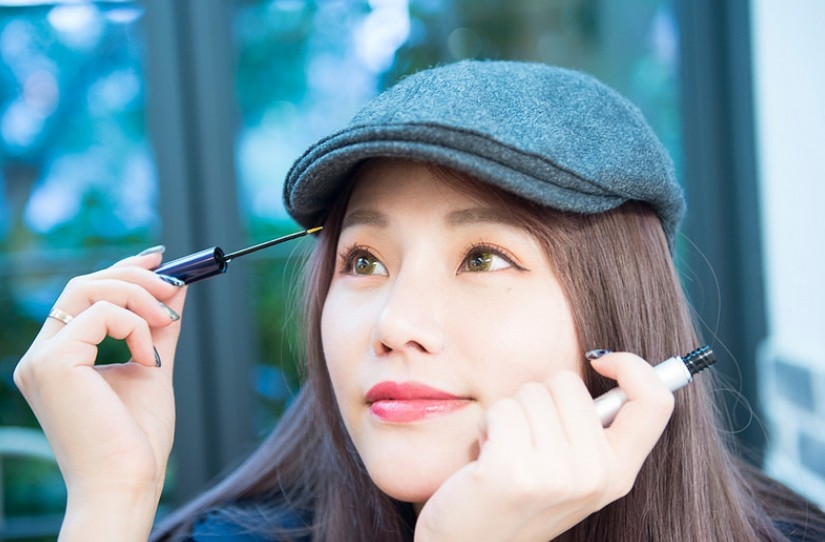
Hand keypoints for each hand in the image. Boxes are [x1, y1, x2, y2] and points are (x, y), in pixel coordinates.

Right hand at [13, 248, 186, 539]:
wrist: (127, 483)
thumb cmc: (137, 438)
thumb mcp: (152, 367)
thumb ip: (159, 327)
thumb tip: (177, 284)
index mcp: (59, 356)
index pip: (84, 295)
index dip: (122, 270)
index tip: (160, 260)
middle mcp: (41, 355)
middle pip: (84, 284)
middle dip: (136, 277)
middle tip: (175, 285)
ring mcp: (41, 359)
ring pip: (89, 290)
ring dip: (140, 296)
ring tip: (168, 321)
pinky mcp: (53, 363)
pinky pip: (101, 314)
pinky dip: (136, 327)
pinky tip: (150, 359)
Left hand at [414, 352, 674, 541]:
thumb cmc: (512, 498)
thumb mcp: (568, 471)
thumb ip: (591, 430)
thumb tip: (610, 362)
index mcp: (617, 474)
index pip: (656, 402)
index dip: (632, 366)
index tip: (599, 360)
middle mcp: (595, 477)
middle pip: (568, 384)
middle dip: (538, 400)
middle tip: (523, 442)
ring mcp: (558, 477)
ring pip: (531, 393)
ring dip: (509, 415)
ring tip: (503, 453)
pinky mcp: (514, 472)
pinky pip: (503, 409)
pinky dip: (487, 425)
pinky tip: (484, 459)